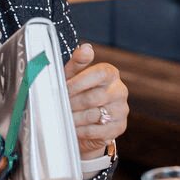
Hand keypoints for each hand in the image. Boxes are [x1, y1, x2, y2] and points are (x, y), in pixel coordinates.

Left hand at [65, 43, 128, 159]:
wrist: (85, 121)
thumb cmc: (77, 93)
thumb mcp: (74, 75)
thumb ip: (78, 62)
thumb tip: (86, 48)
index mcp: (110, 73)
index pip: (99, 73)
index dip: (79, 82)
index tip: (63, 88)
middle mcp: (120, 90)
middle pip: (94, 97)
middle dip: (73, 103)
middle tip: (58, 106)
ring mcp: (121, 110)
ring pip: (94, 115)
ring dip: (74, 118)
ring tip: (63, 118)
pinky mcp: (119, 128)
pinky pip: (97, 131)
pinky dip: (81, 131)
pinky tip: (73, 129)